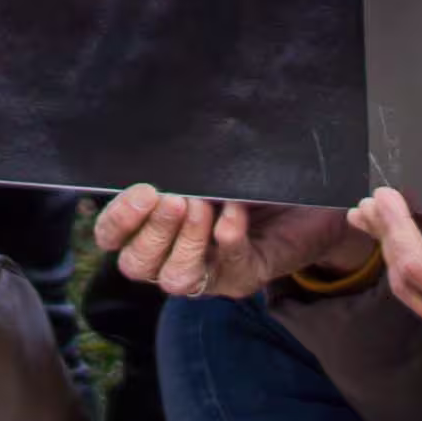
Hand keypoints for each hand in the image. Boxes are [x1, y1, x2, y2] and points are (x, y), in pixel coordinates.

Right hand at [94, 185, 363, 301]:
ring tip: (202, 207)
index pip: (114, 237)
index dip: (118, 220)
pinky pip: (232, 267)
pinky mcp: (246, 277)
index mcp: (153, 227)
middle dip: (152, 231)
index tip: (144, 190)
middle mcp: (172, 256)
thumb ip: (185, 165)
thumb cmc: (247, 176)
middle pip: (137, 264)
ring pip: (175, 278)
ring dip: (185, 241)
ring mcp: (209, 273)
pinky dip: (230, 239)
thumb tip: (167, 142)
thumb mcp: (211, 166)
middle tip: (174, 198)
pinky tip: (235, 213)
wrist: (308, 197)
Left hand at [357, 187, 421, 367]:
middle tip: (370, 201)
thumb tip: (412, 191)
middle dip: (386, 237)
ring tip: (371, 215)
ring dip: (391, 250)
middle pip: (406, 284)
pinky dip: (408, 268)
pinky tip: (392, 242)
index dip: (395, 228)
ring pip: (411, 294)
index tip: (384, 195)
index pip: (418, 268)